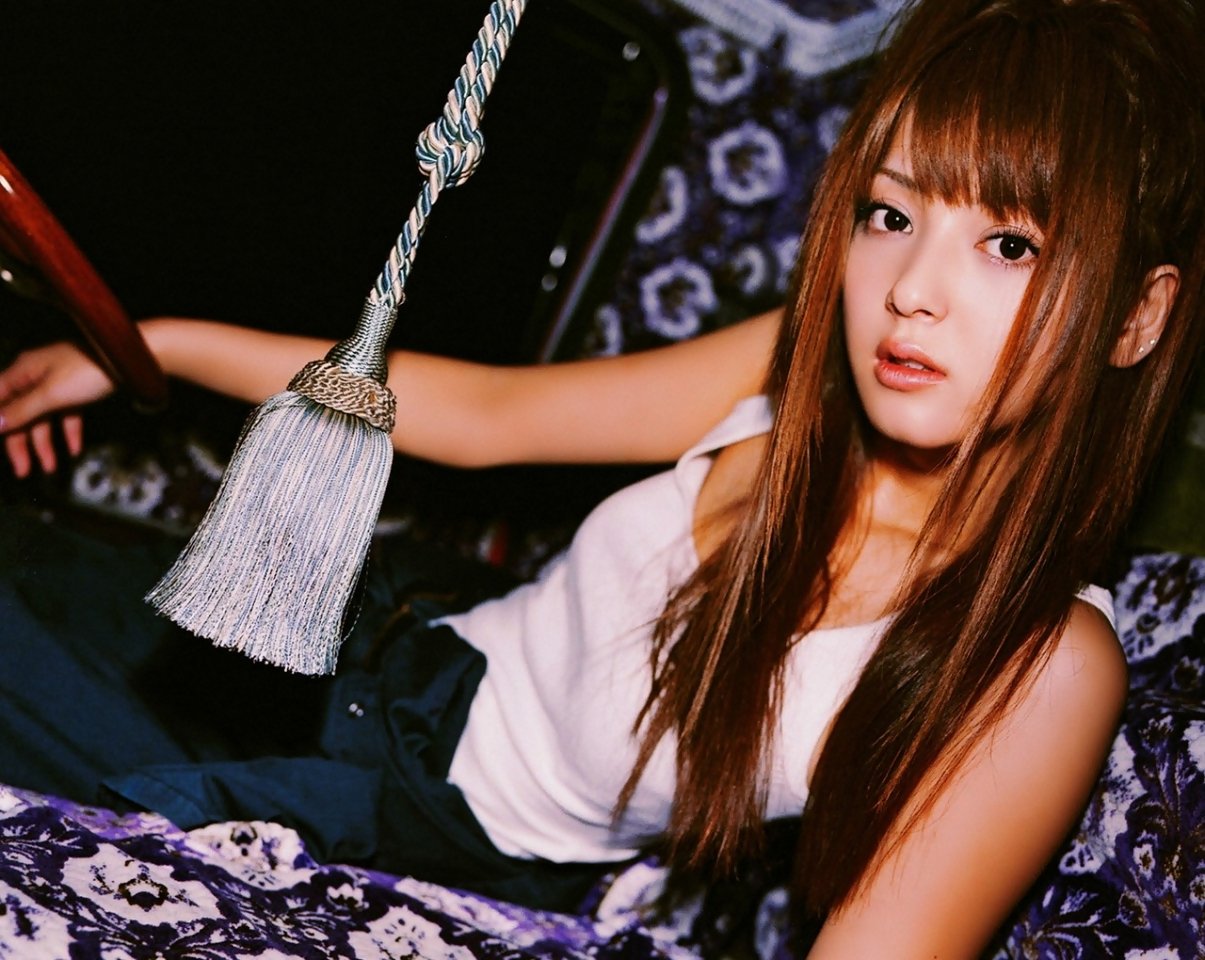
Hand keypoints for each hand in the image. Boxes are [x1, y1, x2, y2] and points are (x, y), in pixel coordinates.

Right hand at [0, 341, 113, 475]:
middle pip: (20, 415)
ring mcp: (57, 383)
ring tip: (51, 467)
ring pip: (43, 417)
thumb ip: (22, 410)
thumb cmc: (89, 369)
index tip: (1, 452)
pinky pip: (67, 414)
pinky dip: (69, 431)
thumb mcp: (51, 394)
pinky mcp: (77, 389)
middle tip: (23, 471)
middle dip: (19, 444)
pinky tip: (74, 449)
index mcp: (22, 372)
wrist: (130, 357)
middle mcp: (35, 376)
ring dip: (45, 444)